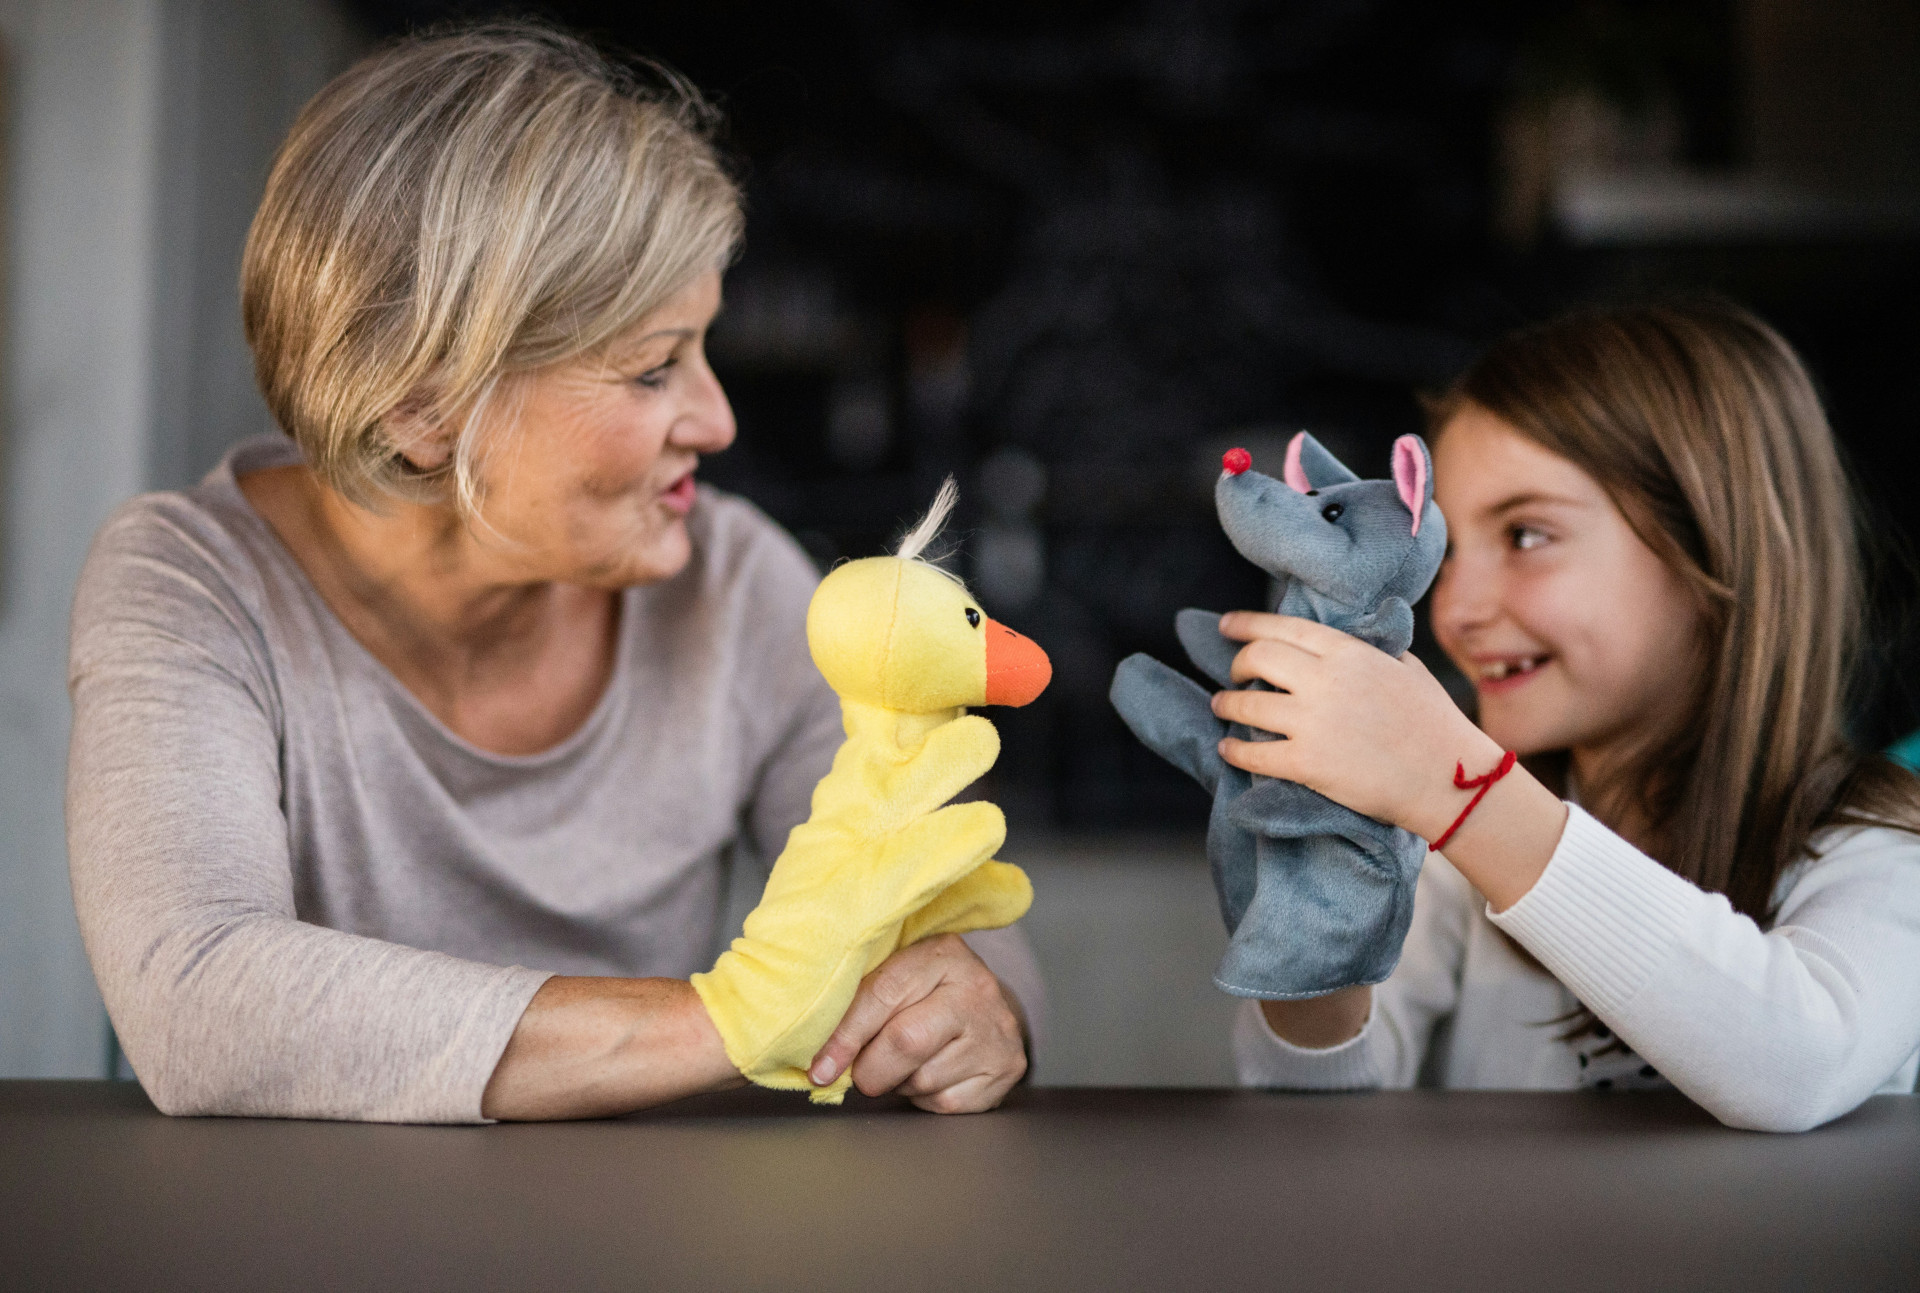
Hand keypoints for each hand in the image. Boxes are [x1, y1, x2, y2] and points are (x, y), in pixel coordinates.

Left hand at [807, 934, 1026, 1112]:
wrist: (985, 1008)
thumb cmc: (924, 993)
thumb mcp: (897, 976)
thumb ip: (858, 999)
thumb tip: (813, 1050)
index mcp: (942, 954)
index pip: (883, 994)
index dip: (845, 1035)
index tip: (820, 1066)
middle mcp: (976, 989)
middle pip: (906, 1042)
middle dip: (870, 1068)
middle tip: (860, 1073)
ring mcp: (996, 1031)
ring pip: (923, 1078)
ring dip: (898, 1082)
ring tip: (903, 1064)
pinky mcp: (1005, 1070)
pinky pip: (945, 1102)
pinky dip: (924, 1098)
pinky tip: (929, 1075)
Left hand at [1209, 611, 1500, 842]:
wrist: (1451, 777)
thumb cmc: (1433, 722)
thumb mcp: (1404, 667)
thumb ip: (1366, 651)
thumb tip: (1338, 644)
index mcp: (1348, 652)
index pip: (1284, 627)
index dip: (1247, 624)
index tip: (1227, 625)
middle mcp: (1325, 680)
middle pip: (1257, 658)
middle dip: (1238, 665)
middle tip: (1235, 676)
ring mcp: (1314, 722)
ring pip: (1246, 705)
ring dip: (1227, 705)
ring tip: (1223, 707)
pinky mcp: (1307, 763)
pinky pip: (1253, 753)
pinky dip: (1234, 750)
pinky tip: (1228, 750)